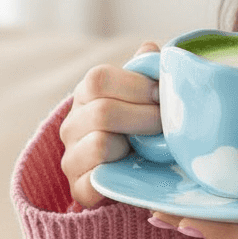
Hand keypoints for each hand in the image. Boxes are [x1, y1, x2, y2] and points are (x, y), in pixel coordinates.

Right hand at [60, 42, 164, 207]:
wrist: (133, 179)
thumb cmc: (142, 130)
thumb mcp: (145, 99)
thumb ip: (145, 74)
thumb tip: (151, 49)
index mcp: (85, 95)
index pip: (99, 79)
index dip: (137, 85)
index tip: (162, 95)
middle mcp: (71, 125)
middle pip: (103, 111)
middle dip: (144, 117)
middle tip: (166, 124)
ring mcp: (72, 158)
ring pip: (101, 144)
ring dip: (134, 146)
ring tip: (152, 148)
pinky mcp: (79, 189)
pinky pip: (97, 179)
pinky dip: (122, 175)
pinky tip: (136, 170)